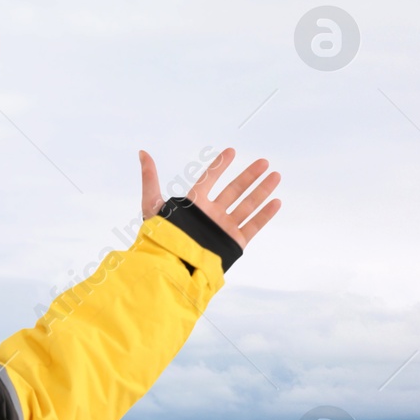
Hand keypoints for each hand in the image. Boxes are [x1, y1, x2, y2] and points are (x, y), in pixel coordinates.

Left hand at [139, 147, 281, 249]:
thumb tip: (142, 153)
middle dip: (250, 176)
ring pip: (247, 205)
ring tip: (275, 176)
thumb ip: (150, 179)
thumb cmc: (160, 238)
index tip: (232, 151)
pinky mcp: (233, 242)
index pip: (209, 180)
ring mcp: (223, 228)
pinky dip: (265, 215)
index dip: (220, 165)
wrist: (173, 267)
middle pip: (234, 190)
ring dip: (262, 190)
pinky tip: (276, 202)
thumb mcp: (152, 204)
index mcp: (194, 205)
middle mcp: (211, 214)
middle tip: (264, 162)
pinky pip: (253, 225)